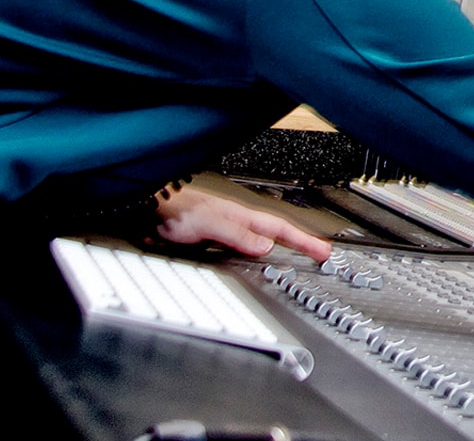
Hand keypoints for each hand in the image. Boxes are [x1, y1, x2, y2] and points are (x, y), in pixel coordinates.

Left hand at [153, 185, 333, 263]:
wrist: (149, 211)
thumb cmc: (176, 211)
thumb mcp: (210, 223)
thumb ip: (238, 235)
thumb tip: (266, 247)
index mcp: (243, 216)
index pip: (280, 229)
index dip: (303, 240)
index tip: (323, 250)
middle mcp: (239, 223)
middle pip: (278, 234)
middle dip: (302, 243)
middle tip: (321, 253)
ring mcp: (228, 232)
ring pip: (262, 242)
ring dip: (283, 249)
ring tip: (301, 256)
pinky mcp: (215, 241)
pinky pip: (245, 250)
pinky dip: (260, 256)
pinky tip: (259, 261)